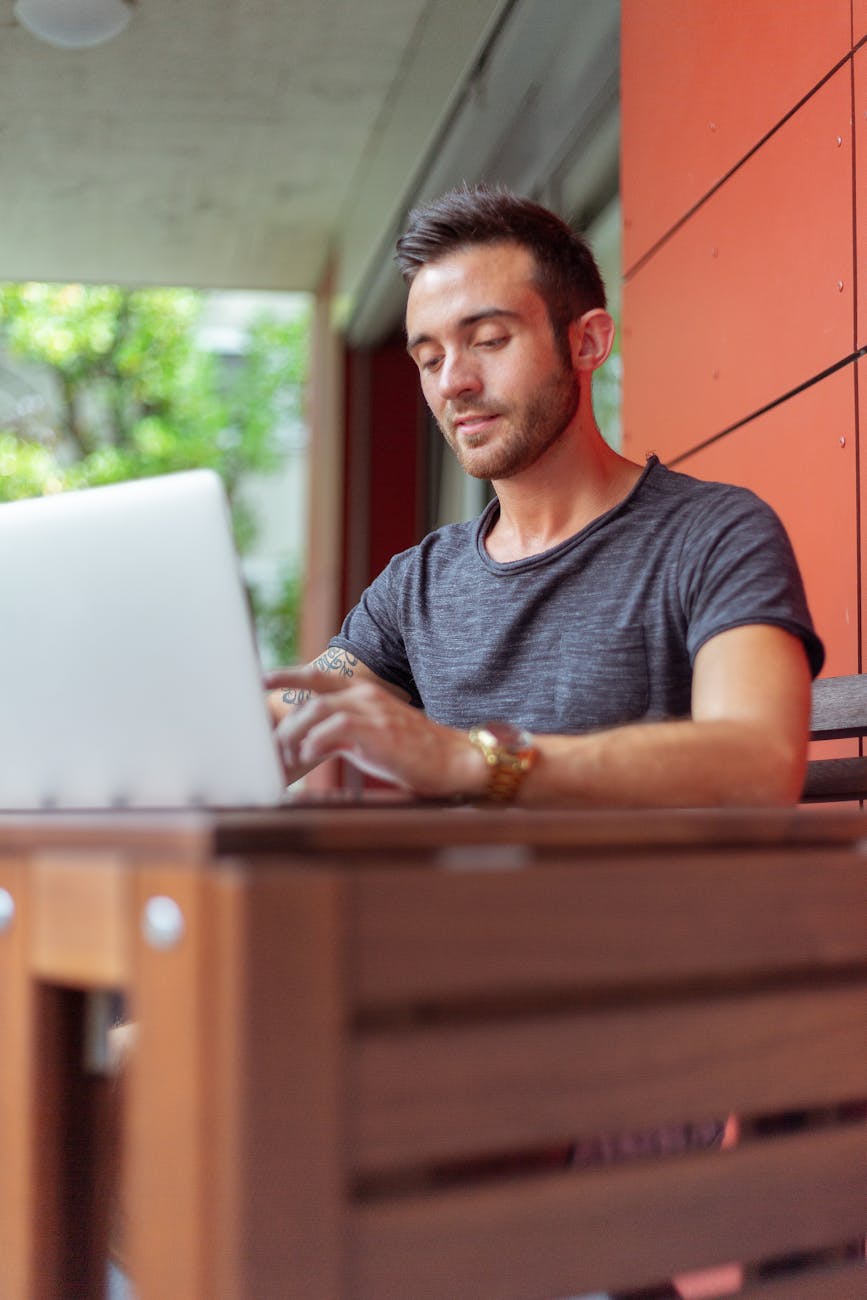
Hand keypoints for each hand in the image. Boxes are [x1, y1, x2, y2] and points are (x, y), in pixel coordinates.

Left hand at [266, 665, 484, 796]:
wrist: (453, 760)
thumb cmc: (413, 753)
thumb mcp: (373, 736)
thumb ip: (342, 734)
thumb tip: (309, 745)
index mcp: (364, 693)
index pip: (319, 677)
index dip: (288, 675)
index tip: (261, 680)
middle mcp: (365, 695)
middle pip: (311, 694)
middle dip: (284, 720)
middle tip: (270, 746)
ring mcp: (372, 711)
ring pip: (317, 710)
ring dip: (295, 734)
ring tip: (288, 755)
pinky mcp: (378, 730)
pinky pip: (336, 728)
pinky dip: (316, 741)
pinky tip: (309, 756)